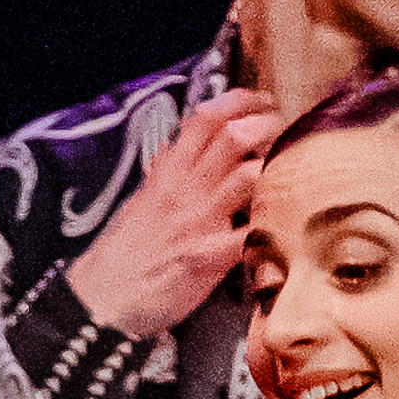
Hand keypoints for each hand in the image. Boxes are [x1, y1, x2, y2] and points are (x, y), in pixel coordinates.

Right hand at [58, 95, 278, 331]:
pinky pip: (252, 234)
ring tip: (294, 177)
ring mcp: (199, 220)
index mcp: (168, 173)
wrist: (103, 298)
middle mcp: (185, 189)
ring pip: (249, 175)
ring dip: (277, 171)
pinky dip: (275, 228)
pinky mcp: (210, 256)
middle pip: (234, 137)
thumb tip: (177, 151)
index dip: (237, 103)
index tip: (261, 100)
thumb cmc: (124, 255)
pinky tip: (291, 228)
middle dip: (268, 127)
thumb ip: (165, 175)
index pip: (203, 121)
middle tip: (288, 132)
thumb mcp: (141, 202)